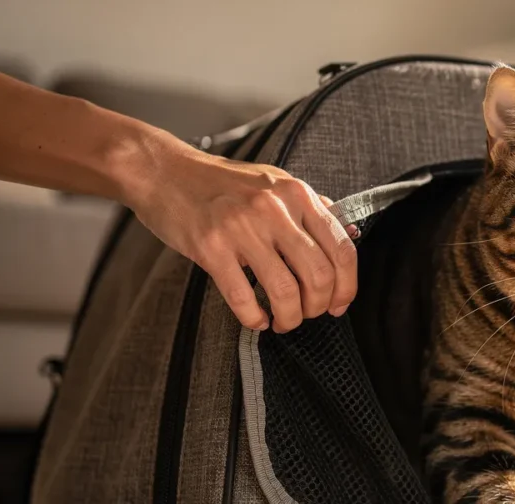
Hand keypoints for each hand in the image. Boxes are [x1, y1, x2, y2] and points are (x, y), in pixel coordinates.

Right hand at [121, 136, 357, 332]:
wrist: (163, 171)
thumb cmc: (221, 182)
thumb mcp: (274, 183)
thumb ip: (311, 208)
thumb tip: (350, 233)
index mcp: (296, 194)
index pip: (341, 249)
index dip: (346, 286)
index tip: (339, 304)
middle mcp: (274, 209)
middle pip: (318, 275)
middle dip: (318, 306)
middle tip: (308, 314)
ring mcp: (242, 228)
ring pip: (285, 292)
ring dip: (290, 318)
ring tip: (283, 321)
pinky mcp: (211, 247)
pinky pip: (243, 297)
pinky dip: (255, 318)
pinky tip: (257, 320)